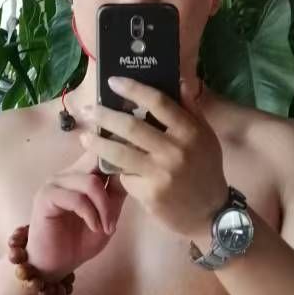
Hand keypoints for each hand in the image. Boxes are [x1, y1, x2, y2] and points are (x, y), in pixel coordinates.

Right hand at [25, 140, 127, 278]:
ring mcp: (55, 183)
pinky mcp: (46, 197)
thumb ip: (117, 193)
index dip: (120, 156)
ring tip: (107, 227)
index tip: (140, 167)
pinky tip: (95, 227)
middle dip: (117, 179)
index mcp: (81, 173)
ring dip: (104, 207)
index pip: (101, 153)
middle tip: (125, 199)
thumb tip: (132, 169)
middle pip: (97, 160)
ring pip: (91, 182)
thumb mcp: (108, 215)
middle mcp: (67, 173)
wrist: (55, 264)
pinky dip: (91, 214)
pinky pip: (77, 199)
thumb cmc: (80, 240)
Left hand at [89, 76, 227, 243]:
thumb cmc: (205, 170)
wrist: (210, 213)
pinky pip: (125, 176)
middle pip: (131, 126)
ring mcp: (161, 173)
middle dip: (104, 115)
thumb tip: (177, 81)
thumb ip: (190, 109)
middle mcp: (175, 150)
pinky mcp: (149, 193)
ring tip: (84, 136)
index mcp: (190, 131)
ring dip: (96, 143)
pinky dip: (117, 170)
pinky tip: (110, 166)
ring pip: (119, 152)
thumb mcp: (205, 137)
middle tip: (88, 109)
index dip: (133, 89)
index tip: (113, 81)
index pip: (158, 102)